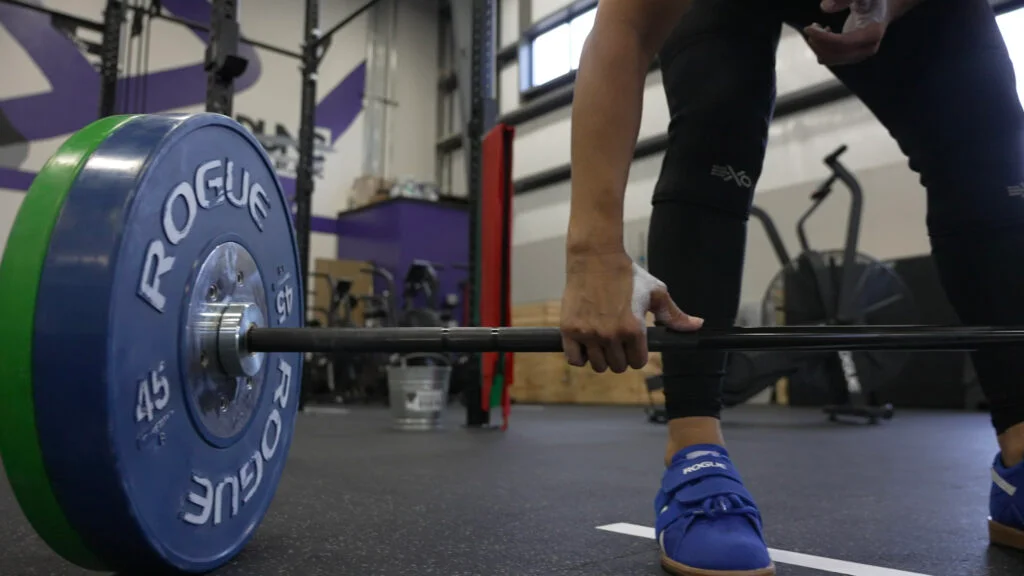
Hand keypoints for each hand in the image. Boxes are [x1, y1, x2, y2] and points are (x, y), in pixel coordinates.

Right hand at [559, 250, 702, 372]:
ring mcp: (589, 333)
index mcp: (634, 329)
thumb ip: (674, 314)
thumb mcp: (655, 292)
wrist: (595, 258)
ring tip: (601, 343)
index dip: (636, 355)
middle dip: (619, 357)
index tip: (632, 345)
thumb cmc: (628, 274)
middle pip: (617, 367)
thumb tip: (696, 326)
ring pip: (597, 366)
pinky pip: (574, 359)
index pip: (637, 362)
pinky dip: (579, 357)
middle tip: (616, 342)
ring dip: (600, 358)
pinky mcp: (570, 329)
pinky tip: (585, 346)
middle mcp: (611, 335)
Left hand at [804, 0, 888, 65]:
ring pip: (830, 59)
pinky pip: (829, 59)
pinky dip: (821, 49)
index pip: (843, 43)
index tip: (808, 28)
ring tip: (817, 27)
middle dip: (818, 41)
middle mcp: (867, 49)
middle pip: (835, 53)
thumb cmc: (871, 0)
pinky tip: (824, 33)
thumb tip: (824, 7)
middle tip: (812, 26)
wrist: (880, 9)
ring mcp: (859, 55)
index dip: (823, 37)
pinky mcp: (850, 57)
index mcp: (872, 34)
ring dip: (818, 45)